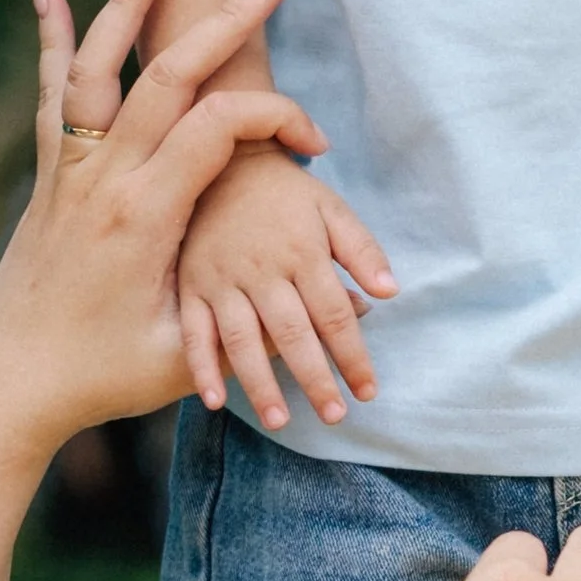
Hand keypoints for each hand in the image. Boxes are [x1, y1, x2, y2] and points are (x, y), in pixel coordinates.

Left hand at [0, 0, 325, 453]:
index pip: (219, 128)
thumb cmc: (99, 378)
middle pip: (168, 75)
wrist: (4, 385)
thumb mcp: (181, 360)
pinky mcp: (50, 176)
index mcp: (144, 217)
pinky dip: (53, 40)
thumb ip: (246, 323)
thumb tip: (329, 307)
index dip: (277, 118)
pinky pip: (51, 94)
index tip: (314, 145)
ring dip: (129, 3)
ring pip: (99, 66)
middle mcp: (102, 179)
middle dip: (225, 19)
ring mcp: (70, 171)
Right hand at [179, 143, 395, 430]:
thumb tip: (390, 293)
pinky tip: (214, 403)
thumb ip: (361, 250)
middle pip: (292, 333)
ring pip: (241, 339)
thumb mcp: (329, 208)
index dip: (352, 356)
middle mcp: (262, 270)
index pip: (333, 314)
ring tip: (279, 420)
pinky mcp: (190, 285)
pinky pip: (194, 331)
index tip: (368, 391)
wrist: (221, 160)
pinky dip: (202, 367)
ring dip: (260, 383)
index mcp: (301, 252)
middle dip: (314, 378)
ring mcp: (221, 279)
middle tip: (334, 416)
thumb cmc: (284, 193)